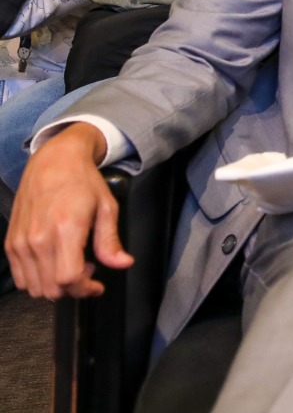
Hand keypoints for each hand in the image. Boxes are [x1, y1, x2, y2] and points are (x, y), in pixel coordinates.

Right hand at [6, 123, 127, 299]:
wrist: (54, 161)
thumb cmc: (83, 182)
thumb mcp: (106, 207)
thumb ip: (110, 241)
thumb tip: (123, 264)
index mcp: (65, 229)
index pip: (68, 279)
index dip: (85, 289)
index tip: (97, 285)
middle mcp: (38, 239)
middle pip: (51, 289)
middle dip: (74, 288)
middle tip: (88, 271)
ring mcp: (21, 243)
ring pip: (35, 288)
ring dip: (55, 286)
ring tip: (71, 265)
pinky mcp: (11, 243)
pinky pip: (21, 277)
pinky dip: (37, 279)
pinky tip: (53, 263)